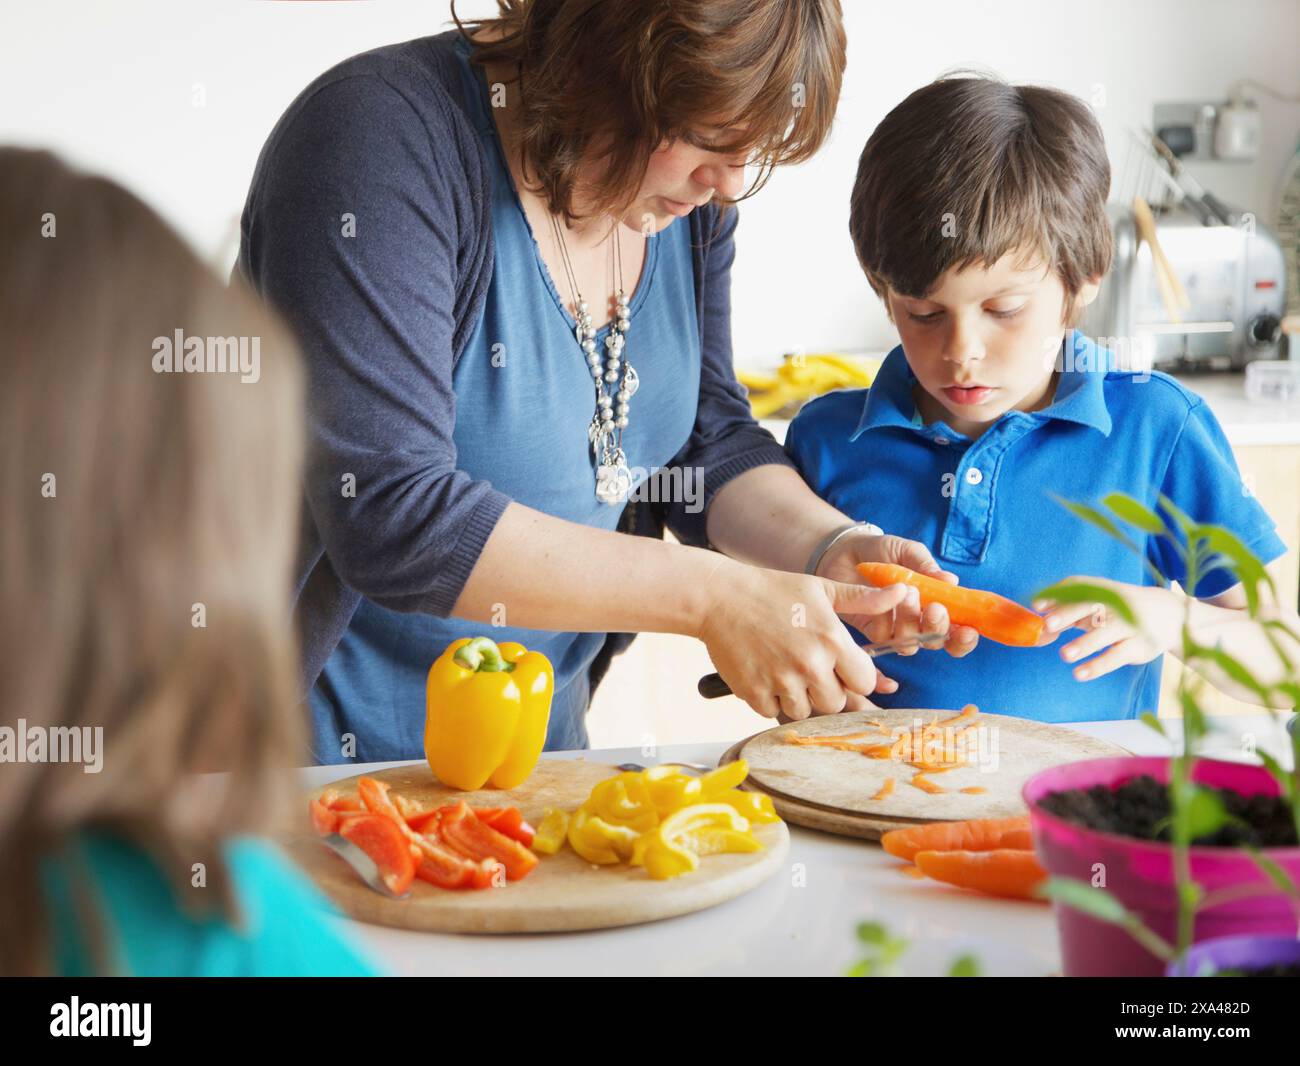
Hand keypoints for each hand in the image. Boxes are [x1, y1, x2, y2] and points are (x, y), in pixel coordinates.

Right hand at [696, 559, 914, 720]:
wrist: (719, 597)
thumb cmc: (772, 590)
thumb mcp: (821, 588)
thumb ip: (864, 599)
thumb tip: (903, 593)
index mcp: (832, 640)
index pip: (864, 683)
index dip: (854, 677)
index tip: (840, 667)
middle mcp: (810, 664)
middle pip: (837, 703)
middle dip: (827, 690)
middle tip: (809, 669)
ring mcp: (781, 681)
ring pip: (805, 711)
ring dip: (798, 698)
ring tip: (784, 670)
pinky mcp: (754, 693)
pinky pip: (773, 712)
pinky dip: (771, 700)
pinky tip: (765, 675)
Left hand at [816, 532, 979, 658]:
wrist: (845, 550)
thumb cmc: (883, 551)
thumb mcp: (907, 552)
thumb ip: (926, 566)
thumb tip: (952, 581)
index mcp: (937, 605)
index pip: (958, 632)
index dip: (965, 638)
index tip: (969, 629)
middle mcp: (919, 622)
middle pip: (937, 641)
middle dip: (939, 628)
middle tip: (934, 608)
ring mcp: (896, 628)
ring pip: (911, 642)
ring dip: (912, 621)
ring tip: (907, 592)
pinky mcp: (872, 631)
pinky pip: (885, 638)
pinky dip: (888, 623)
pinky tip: (886, 600)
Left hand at [1033, 577, 1182, 680]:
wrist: (1168, 614)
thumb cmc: (1118, 610)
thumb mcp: (1096, 606)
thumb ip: (1067, 615)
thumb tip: (1039, 629)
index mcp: (1101, 590)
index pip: (1077, 588)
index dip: (1057, 596)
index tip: (1036, 606)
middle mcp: (1115, 604)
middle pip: (1091, 606)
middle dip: (1069, 614)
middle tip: (1048, 624)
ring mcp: (1128, 625)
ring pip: (1106, 633)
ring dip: (1085, 644)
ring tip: (1063, 655)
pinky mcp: (1138, 647)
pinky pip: (1117, 656)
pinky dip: (1099, 665)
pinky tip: (1080, 673)